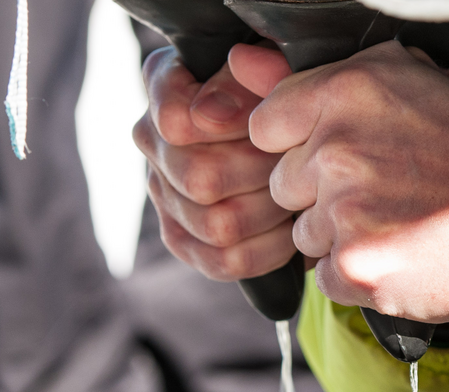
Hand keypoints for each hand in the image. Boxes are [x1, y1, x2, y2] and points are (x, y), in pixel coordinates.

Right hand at [134, 45, 298, 281]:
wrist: (295, 134)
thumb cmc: (287, 97)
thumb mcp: (280, 73)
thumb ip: (255, 76)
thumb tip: (212, 114)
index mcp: (167, 85)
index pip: (177, 122)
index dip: (231, 129)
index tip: (270, 128)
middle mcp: (152, 138)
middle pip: (201, 179)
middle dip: (261, 174)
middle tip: (293, 165)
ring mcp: (163, 192)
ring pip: (217, 224)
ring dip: (270, 212)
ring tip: (295, 195)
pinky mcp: (183, 241)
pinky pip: (226, 261)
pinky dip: (268, 249)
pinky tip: (287, 229)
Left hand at [236, 41, 448, 322]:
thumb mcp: (400, 83)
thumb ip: (309, 79)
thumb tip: (235, 65)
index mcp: (346, 94)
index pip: (267, 127)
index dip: (303, 146)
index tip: (348, 156)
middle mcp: (339, 151)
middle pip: (283, 186)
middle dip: (323, 194)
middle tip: (386, 192)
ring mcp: (347, 215)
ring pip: (304, 236)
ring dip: (342, 238)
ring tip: (399, 225)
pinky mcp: (358, 270)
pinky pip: (325, 280)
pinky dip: (359, 277)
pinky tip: (402, 255)